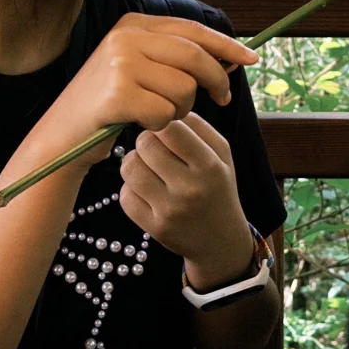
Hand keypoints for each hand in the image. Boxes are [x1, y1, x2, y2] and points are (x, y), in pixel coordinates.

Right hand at [32, 14, 258, 170]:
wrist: (64, 134)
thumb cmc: (109, 105)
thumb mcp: (139, 67)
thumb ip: (176, 57)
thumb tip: (231, 57)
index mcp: (133, 25)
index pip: (192, 31)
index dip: (226, 45)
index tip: (251, 59)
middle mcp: (126, 37)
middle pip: (195, 57)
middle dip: (217, 80)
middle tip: (222, 100)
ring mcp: (120, 63)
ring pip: (184, 88)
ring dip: (180, 110)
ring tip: (157, 113)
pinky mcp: (118, 93)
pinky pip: (166, 112)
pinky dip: (160, 124)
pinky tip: (139, 123)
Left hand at [117, 110, 252, 276]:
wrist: (222, 240)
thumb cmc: (219, 188)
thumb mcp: (222, 154)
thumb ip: (198, 126)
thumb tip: (165, 107)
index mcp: (209, 165)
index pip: (170, 128)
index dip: (162, 123)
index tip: (164, 130)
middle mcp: (189, 188)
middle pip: (145, 145)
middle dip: (146, 141)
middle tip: (154, 148)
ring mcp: (169, 210)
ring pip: (129, 168)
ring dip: (135, 163)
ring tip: (148, 167)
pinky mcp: (153, 228)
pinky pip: (125, 195)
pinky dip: (131, 189)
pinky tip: (146, 190)